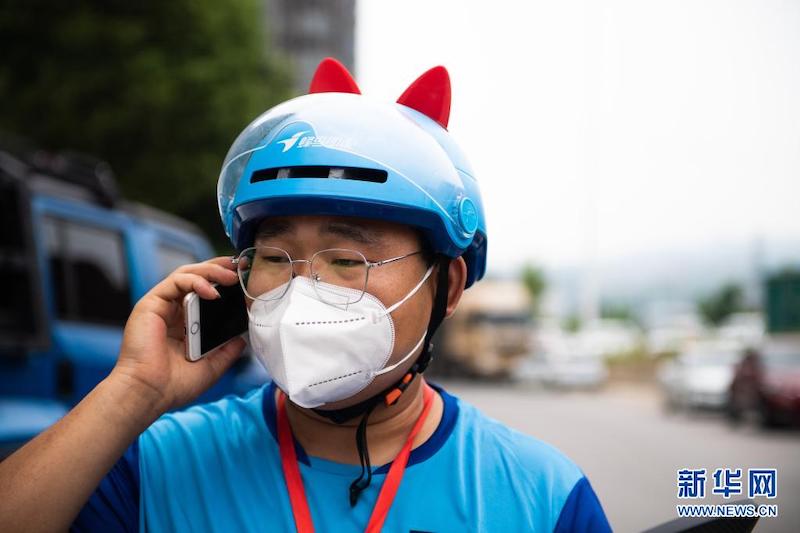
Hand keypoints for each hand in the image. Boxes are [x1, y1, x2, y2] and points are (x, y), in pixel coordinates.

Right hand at [110, 256, 246, 415]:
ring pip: (186, 274)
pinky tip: (212, 292)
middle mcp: (172, 312)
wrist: (149, 393)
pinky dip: (196, 282)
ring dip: (211, 271)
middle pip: (197, 277)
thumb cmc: (173, 385)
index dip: (224, 283)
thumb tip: (242, 339)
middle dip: (220, 269)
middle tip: (241, 268)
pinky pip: (175, 282)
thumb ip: (227, 351)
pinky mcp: (151, 303)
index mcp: (185, 324)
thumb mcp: (211, 367)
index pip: (205, 292)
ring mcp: (161, 306)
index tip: (246, 280)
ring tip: (231, 277)